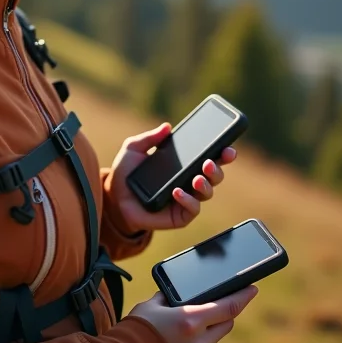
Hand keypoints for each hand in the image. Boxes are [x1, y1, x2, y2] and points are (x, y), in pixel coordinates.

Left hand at [105, 124, 236, 232]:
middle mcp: (188, 181)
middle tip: (209, 163)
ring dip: (206, 185)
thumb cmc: (126, 172)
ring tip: (196, 178)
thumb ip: (149, 138)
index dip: (222, 153)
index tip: (228, 148)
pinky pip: (192, 210)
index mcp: (182, 164)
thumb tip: (166, 127)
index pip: (208, 157)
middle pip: (214, 176)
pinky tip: (177, 192)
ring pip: (207, 193)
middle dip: (217, 169)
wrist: (114, 197)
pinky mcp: (179, 215)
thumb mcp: (134, 149)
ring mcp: (185, 199)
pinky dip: (188, 200)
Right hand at [129, 286, 257, 342]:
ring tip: (191, 323)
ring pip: (217, 336)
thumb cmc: (139, 328)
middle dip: (225, 311)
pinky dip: (202, 341)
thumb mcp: (153, 304)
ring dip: (211, 327)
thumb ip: (171, 296)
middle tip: (219, 303)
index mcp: (191, 319)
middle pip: (227, 322)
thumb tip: (180, 289)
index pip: (228, 307)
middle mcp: (200, 339)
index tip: (252, 288)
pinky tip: (184, 339)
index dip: (243, 296)